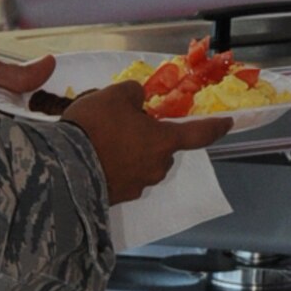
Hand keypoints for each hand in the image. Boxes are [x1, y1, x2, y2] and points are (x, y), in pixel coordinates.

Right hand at [63, 80, 226, 203]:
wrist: (61, 168)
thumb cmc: (95, 128)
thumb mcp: (114, 95)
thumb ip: (133, 93)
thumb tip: (137, 99)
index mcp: (163, 141)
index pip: (199, 133)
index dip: (216, 126)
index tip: (228, 123)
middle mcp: (156, 167)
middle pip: (163, 148)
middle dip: (150, 137)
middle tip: (125, 123)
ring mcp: (137, 185)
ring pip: (142, 162)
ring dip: (132, 152)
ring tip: (103, 139)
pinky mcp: (118, 197)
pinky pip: (124, 176)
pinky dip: (115, 165)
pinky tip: (95, 155)